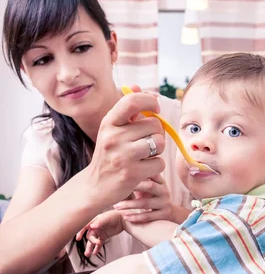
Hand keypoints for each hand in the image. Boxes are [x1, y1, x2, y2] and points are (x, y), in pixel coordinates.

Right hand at [76, 210, 124, 256]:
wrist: (123, 219)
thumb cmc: (114, 216)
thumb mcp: (106, 218)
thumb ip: (99, 222)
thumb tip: (92, 226)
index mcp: (93, 221)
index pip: (84, 227)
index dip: (80, 232)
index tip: (78, 238)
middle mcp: (94, 227)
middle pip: (90, 236)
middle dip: (92, 241)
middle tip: (97, 243)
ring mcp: (99, 232)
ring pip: (92, 241)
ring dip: (90, 247)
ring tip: (88, 254)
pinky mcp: (104, 237)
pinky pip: (99, 244)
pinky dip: (97, 248)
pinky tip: (95, 253)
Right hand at [84, 88, 165, 209]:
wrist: (96, 186)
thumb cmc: (109, 154)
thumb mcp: (112, 130)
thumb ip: (127, 110)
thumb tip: (138, 87)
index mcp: (109, 123)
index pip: (132, 101)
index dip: (150, 101)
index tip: (155, 108)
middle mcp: (113, 137)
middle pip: (154, 124)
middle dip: (156, 132)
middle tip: (146, 141)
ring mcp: (123, 156)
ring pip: (159, 143)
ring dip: (157, 150)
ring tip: (145, 155)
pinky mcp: (132, 174)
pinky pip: (159, 163)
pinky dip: (156, 166)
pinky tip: (143, 169)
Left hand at [114, 174, 173, 222]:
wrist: (167, 213)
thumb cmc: (150, 197)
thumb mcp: (148, 186)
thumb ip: (138, 178)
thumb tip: (117, 171)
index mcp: (160, 181)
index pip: (151, 172)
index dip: (139, 172)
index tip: (123, 173)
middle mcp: (164, 190)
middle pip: (150, 186)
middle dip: (132, 187)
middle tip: (117, 190)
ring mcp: (165, 203)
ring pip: (146, 203)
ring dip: (129, 205)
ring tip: (116, 206)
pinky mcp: (164, 214)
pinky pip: (148, 216)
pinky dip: (135, 217)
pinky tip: (125, 217)